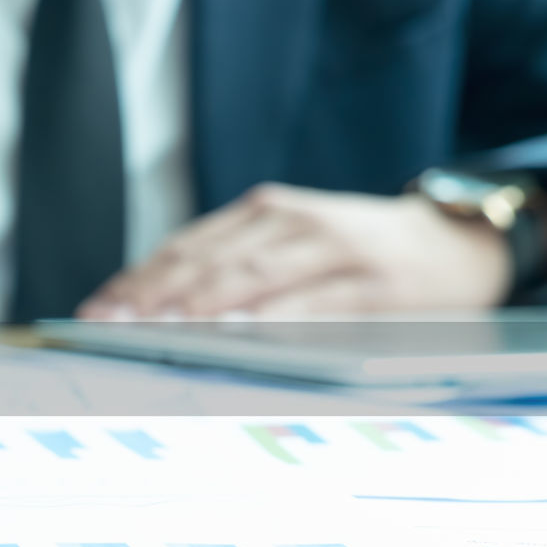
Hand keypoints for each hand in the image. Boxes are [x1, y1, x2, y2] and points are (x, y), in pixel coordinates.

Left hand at [77, 183, 512, 318]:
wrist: (452, 243)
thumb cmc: (352, 254)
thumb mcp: (288, 246)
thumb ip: (232, 267)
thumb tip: (153, 313)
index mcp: (260, 213)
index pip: (183, 248)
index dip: (136, 281)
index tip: (94, 313)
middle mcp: (288, 220)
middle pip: (206, 261)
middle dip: (151, 297)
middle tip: (110, 328)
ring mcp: (331, 246)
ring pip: (251, 276)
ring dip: (199, 307)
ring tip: (156, 330)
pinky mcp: (371, 281)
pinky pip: (313, 301)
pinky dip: (272, 317)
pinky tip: (239, 333)